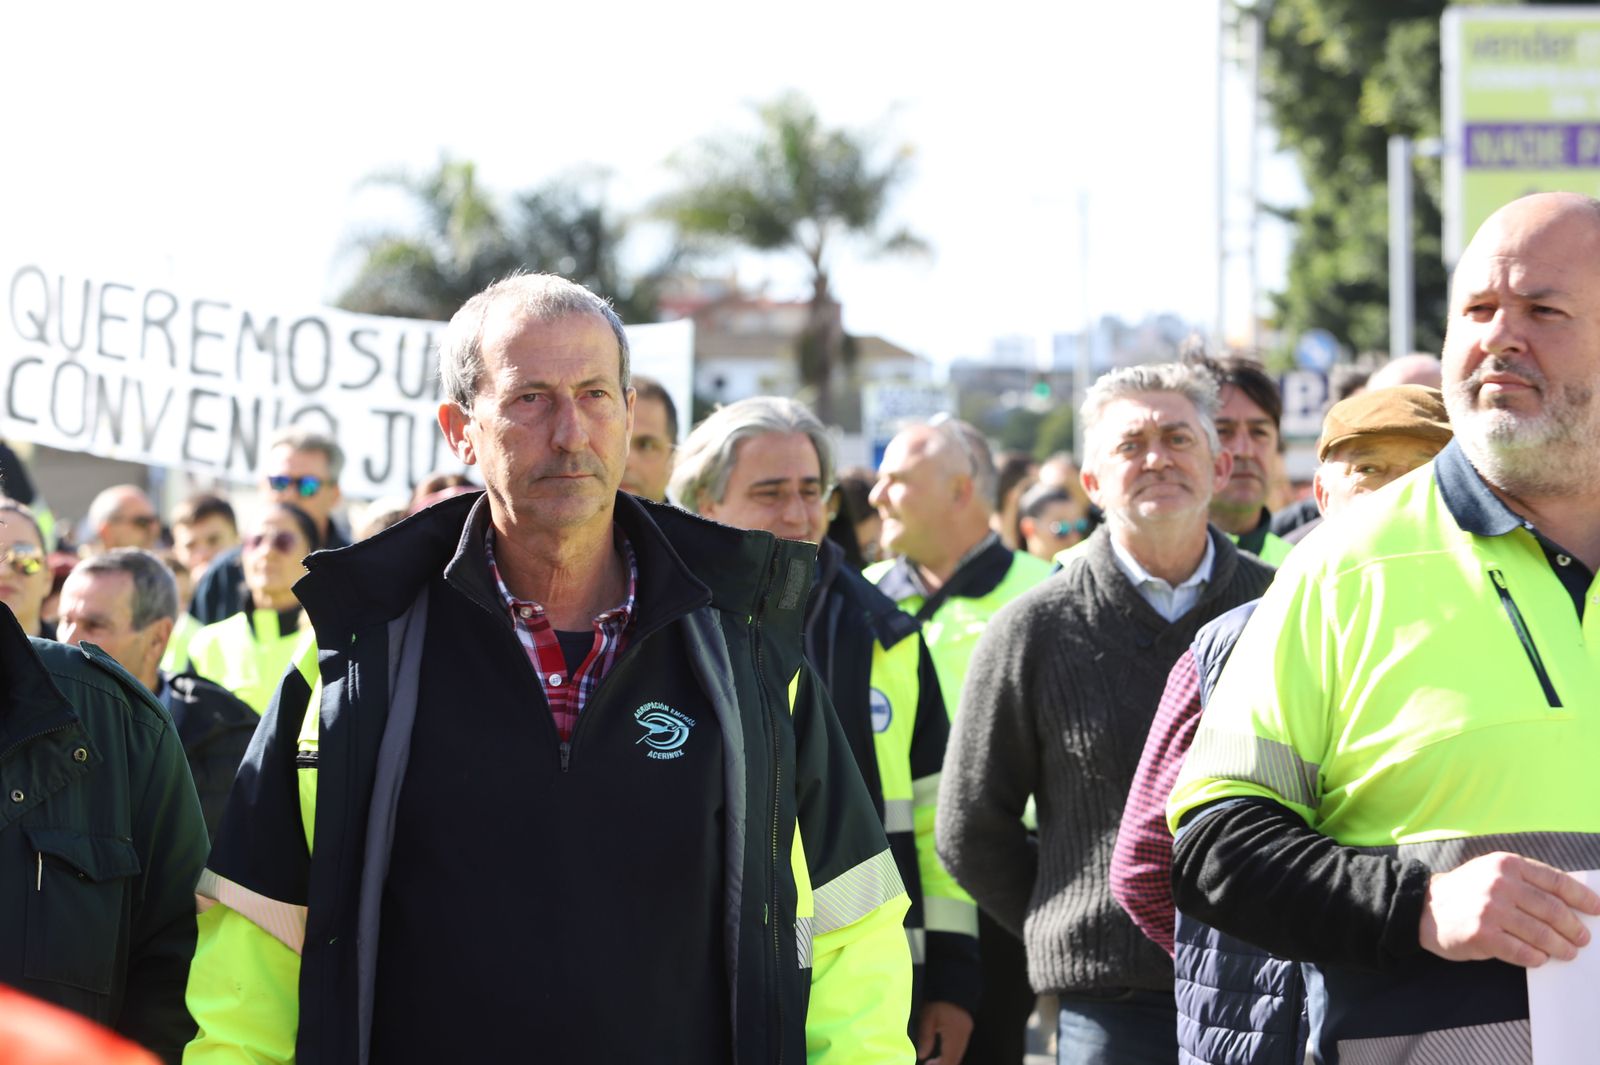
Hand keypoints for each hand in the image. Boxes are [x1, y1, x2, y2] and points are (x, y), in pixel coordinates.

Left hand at [914, 1000, 972, 1064]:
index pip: (949, 1060)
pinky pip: (960, 1047)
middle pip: (956, 1059)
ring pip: (959, 1054)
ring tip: (933, 1061)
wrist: (953, 980)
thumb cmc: (938, 998)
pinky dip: (951, 1053)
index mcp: (955, 1035)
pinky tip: (941, 1052)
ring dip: (947, 1060)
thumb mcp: (927, 1016)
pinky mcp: (966, 1027)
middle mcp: (964, 1035)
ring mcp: (967, 1031)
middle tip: (929, 1064)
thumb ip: (925, 1038)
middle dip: (943, 1064)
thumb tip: (922, 1055)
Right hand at [1419, 852, 1599, 966]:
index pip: (1555, 881)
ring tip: (1567, 952)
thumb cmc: (1464, 892)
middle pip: (1553, 910)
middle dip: (1573, 928)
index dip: (1582, 897)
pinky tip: (1539, 958)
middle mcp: (1500, 884)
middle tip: (1582, 938)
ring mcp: (1490, 910)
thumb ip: (1524, 881)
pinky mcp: (1482, 935)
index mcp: (1507, 865)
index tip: (1597, 909)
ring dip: (1560, 946)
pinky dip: (1536, 957)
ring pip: (1541, 933)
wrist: (1422, 907)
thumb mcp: (1491, 873)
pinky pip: (1521, 951)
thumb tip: (1569, 902)